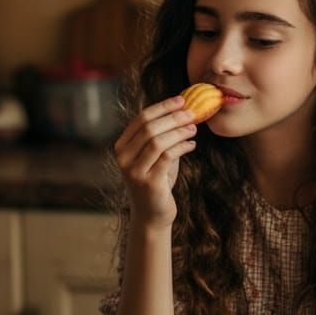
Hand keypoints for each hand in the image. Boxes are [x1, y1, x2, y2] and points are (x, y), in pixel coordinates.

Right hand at [113, 96, 197, 227]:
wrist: (152, 214)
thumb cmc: (157, 181)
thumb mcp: (155, 155)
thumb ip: (162, 135)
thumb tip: (183, 110)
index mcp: (122, 146)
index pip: (141, 119)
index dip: (162, 107)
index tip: (181, 100)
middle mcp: (123, 158)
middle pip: (149, 128)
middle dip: (173, 117)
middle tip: (192, 113)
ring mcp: (133, 171)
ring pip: (157, 141)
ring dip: (179, 131)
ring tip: (194, 128)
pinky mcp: (148, 182)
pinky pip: (167, 157)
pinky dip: (182, 147)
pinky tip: (192, 144)